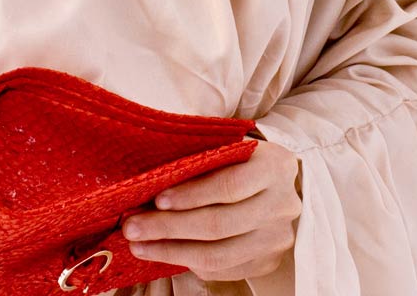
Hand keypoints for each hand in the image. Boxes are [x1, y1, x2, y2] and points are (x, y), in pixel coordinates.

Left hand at [122, 138, 301, 281]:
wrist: (276, 183)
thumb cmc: (240, 159)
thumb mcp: (228, 145)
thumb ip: (200, 156)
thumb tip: (150, 176)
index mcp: (276, 166)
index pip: (230, 185)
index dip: (191, 195)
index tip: (157, 199)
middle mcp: (283, 204)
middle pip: (220, 224)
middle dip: (169, 227)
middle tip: (133, 227)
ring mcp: (278, 237)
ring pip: (219, 255)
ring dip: (171, 251)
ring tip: (139, 244)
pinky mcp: (268, 261)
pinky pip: (223, 270)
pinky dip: (188, 263)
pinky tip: (164, 252)